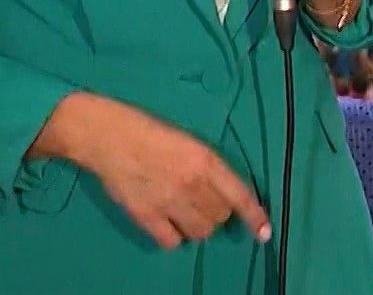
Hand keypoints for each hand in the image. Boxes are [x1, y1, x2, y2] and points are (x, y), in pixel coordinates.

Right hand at [48, 93, 269, 249]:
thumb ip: (208, 167)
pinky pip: (172, 241)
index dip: (255, 216)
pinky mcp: (145, 216)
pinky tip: (168, 221)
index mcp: (205, 159)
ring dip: (198, 225)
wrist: (107, 135)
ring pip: (201, 232)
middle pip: (220, 216)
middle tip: (201, 199)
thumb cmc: (149, 131)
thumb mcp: (189, 141)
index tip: (265, 232)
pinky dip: (174, 236)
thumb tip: (225, 194)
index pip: (240, 195)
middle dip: (217, 211)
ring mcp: (168, 201)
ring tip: (185, 210)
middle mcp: (191, 183)